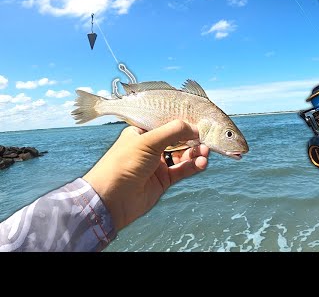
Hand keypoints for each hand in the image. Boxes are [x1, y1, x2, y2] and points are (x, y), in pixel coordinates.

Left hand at [83, 120, 208, 230]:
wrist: (110, 200)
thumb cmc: (123, 164)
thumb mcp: (147, 141)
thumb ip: (173, 131)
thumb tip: (195, 128)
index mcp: (142, 132)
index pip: (166, 122)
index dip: (183, 121)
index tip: (199, 120)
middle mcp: (151, 147)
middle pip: (178, 138)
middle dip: (193, 138)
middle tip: (206, 137)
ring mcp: (157, 164)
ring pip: (183, 154)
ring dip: (195, 152)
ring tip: (206, 152)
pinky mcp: (164, 180)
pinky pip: (183, 169)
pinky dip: (193, 165)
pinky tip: (202, 163)